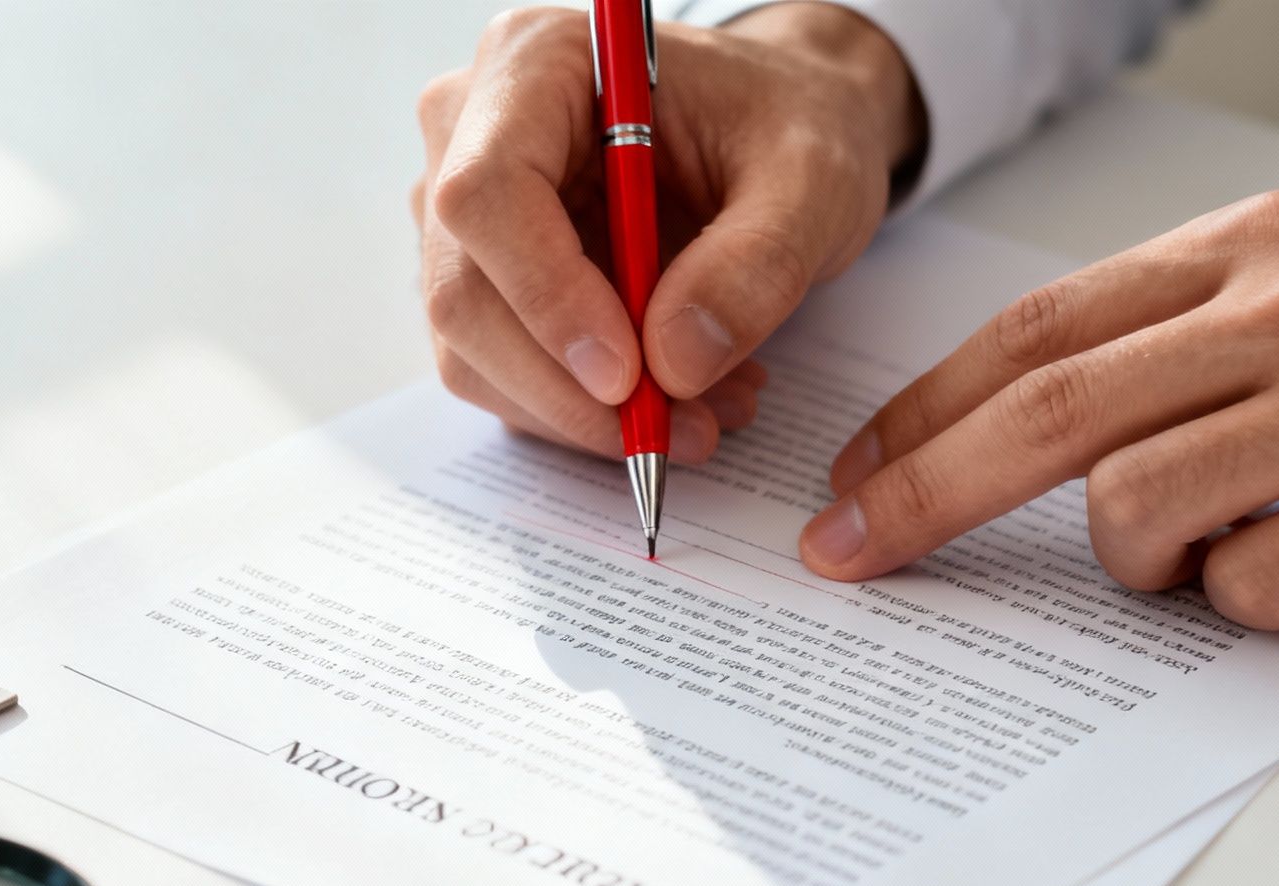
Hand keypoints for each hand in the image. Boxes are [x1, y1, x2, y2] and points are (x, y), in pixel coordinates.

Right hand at [414, 4, 922, 461]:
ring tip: (706, 412)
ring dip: (583, 414)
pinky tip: (677, 399)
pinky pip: (504, 374)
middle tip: (683, 429)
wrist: (782, 134)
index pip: (486, 195)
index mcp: (537, 63)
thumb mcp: (814, 180)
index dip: (546, 297)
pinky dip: (584, 412)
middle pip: (464, 291)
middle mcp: (472, 130)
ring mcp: (466, 213)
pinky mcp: (486, 280)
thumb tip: (674, 364)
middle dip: (568, 389)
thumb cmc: (789, 126)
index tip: (628, 377)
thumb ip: (756, 263)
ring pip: (474, 352)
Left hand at [802, 190, 1278, 628]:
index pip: (1037, 330)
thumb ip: (1185, 331)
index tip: (856, 474)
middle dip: (923, 493)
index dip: (924, 409)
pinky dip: (1244, 599)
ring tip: (1200, 552)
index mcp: (1252, 244)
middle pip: (1047, 414)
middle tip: (849, 552)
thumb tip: (1032, 425)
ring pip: (1139, 507)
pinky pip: (1256, 585)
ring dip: (1131, 561)